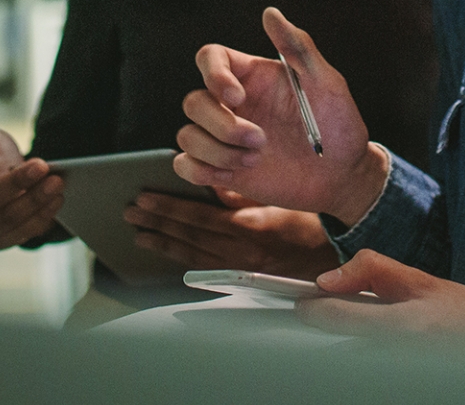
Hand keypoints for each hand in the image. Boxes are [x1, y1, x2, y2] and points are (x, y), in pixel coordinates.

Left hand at [123, 188, 340, 277]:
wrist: (333, 260)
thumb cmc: (311, 224)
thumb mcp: (281, 201)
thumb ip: (245, 194)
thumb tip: (212, 187)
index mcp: (251, 230)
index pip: (199, 219)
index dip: (169, 208)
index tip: (145, 198)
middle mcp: (241, 254)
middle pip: (188, 238)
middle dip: (157, 223)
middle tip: (131, 213)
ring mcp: (239, 269)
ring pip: (191, 255)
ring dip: (162, 242)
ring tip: (139, 232)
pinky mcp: (241, 278)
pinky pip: (203, 268)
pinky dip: (181, 258)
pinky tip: (166, 249)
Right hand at [175, 8, 385, 219]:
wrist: (342, 175)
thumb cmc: (338, 125)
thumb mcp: (326, 83)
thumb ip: (298, 47)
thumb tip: (271, 13)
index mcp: (252, 77)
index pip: (210, 58)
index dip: (213, 74)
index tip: (237, 97)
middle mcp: (232, 105)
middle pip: (193, 102)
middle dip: (222, 125)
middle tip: (260, 141)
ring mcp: (224, 138)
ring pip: (187, 136)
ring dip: (217, 152)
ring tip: (255, 160)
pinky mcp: (221, 168)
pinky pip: (186, 165)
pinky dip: (202, 171)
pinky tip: (235, 174)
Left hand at [294, 249, 464, 354]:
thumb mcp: (422, 281)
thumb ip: (373, 271)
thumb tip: (329, 277)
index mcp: (400, 326)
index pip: (333, 318)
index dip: (310, 308)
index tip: (302, 301)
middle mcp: (396, 355)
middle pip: (337, 342)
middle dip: (332, 323)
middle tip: (334, 307)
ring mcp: (399, 371)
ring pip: (352, 356)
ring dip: (352, 339)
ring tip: (374, 324)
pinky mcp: (402, 380)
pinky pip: (371, 366)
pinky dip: (369, 352)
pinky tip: (387, 341)